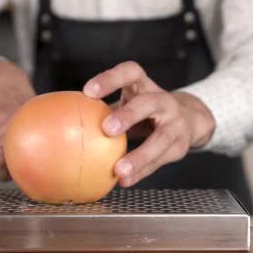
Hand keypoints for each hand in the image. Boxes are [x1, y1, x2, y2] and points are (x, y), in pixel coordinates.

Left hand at [82, 61, 215, 186]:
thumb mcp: (129, 102)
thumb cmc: (146, 111)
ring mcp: (176, 123)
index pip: (131, 72)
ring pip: (161, 138)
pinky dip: (142, 171)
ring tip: (119, 169)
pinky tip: (125, 180)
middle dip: (129, 114)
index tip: (88, 92)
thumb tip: (63, 120)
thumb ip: (103, 109)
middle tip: (107, 128)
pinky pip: (160, 160)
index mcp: (145, 86)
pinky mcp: (180, 145)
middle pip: (149, 102)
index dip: (110, 79)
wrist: (189, 120)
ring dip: (139, 155)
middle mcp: (164, 101)